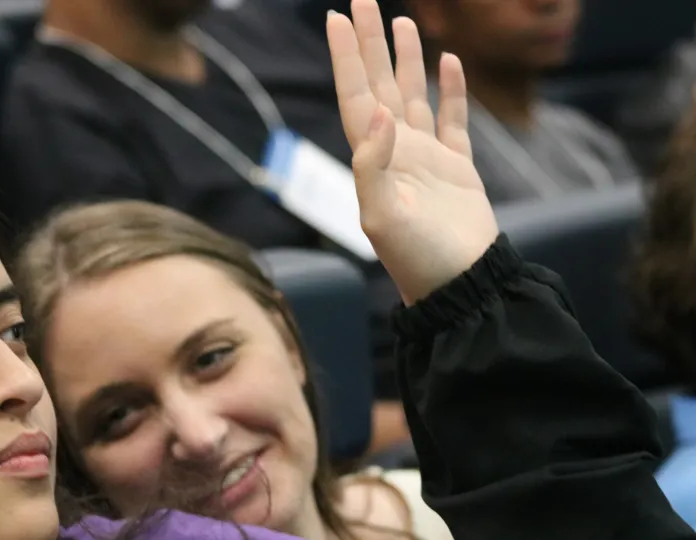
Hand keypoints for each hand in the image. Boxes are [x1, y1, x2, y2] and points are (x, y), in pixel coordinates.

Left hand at [327, 0, 498, 304]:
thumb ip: (374, 164)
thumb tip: (379, 111)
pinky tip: (449, 63)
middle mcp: (395, 152)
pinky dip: (451, 91)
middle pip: (380, 85)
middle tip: (363, 1)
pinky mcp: (458, 168)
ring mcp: (427, 158)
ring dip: (406, 60)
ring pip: (413, 96)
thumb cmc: (419, 259)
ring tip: (401, 22)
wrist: (462, 286)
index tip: (337, 19)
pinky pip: (453, 120)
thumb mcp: (384, 216)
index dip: (346, 58)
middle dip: (371, 44)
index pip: (355, 96)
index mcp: (374, 160)